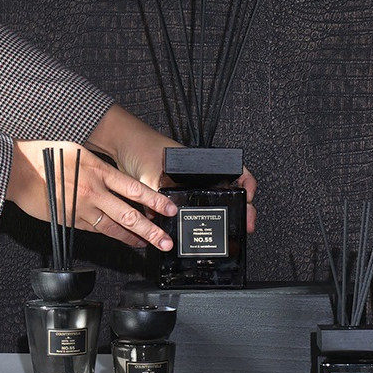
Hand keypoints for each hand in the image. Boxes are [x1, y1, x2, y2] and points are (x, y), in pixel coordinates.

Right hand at [6, 139, 177, 249]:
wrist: (16, 169)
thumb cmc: (44, 155)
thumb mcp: (78, 150)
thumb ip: (98, 164)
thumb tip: (115, 174)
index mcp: (97, 170)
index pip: (134, 189)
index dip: (155, 201)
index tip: (170, 209)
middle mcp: (92, 190)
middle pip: (128, 215)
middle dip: (151, 230)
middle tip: (165, 242)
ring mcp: (81, 208)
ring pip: (113, 227)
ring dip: (133, 238)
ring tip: (148, 244)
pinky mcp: (70, 219)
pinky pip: (96, 230)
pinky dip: (112, 236)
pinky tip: (123, 240)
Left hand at [87, 104, 257, 231]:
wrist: (123, 144)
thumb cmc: (141, 147)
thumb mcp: (153, 173)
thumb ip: (156, 196)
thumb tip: (161, 215)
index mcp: (201, 165)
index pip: (236, 173)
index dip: (248, 187)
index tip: (249, 200)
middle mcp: (198, 175)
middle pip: (228, 192)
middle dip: (239, 208)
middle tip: (245, 223)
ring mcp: (188, 185)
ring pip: (211, 203)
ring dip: (220, 215)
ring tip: (227, 228)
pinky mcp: (175, 194)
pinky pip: (190, 209)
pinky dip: (195, 218)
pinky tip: (197, 227)